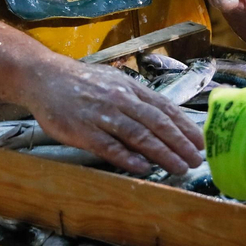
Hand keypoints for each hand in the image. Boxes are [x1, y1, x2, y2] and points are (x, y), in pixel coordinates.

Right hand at [19, 58, 204, 175]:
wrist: (44, 77)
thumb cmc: (81, 83)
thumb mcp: (113, 81)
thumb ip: (136, 99)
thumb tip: (163, 117)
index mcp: (129, 88)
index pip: (164, 108)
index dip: (185, 127)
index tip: (201, 142)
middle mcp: (120, 100)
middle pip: (156, 123)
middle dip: (180, 143)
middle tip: (196, 160)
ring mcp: (102, 115)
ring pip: (138, 135)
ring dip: (162, 153)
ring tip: (179, 168)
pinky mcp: (83, 130)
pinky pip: (109, 146)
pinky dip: (127, 158)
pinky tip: (143, 168)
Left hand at [205, 79, 245, 205]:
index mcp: (220, 102)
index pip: (220, 95)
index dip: (234, 98)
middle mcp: (210, 127)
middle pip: (220, 123)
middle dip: (234, 125)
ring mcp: (213, 155)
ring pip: (223, 148)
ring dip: (236, 148)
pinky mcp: (221, 178)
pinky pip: (230, 170)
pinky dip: (240, 169)